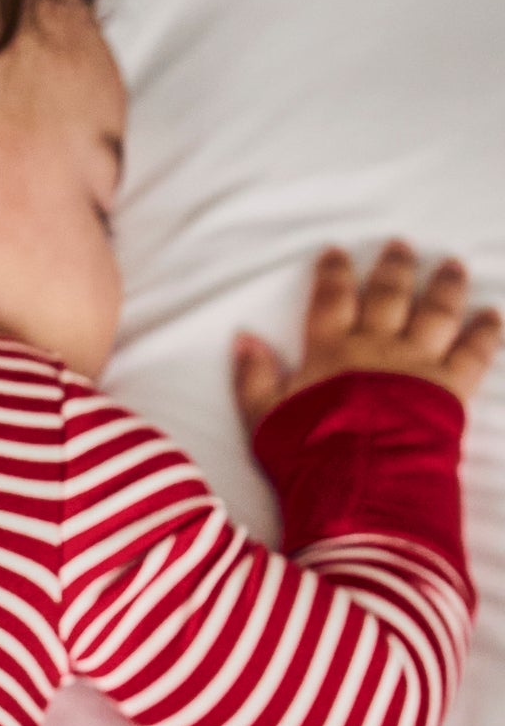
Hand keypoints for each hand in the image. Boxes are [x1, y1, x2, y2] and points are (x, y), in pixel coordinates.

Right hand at [233, 242, 499, 433]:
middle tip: (400, 246)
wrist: (357, 479)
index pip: (331, 299)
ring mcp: (417, 362)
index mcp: (331, 350)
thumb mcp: (265, 416)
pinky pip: (474, 351)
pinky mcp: (449, 386)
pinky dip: (486, 331)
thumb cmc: (307, 452)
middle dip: (393, 268)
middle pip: (388, 295)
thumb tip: (244, 338)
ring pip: (435, 311)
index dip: (333, 274)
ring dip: (445, 286)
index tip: (336, 253)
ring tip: (452, 266)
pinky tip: (493, 316)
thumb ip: (254, 377)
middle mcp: (376, 345)